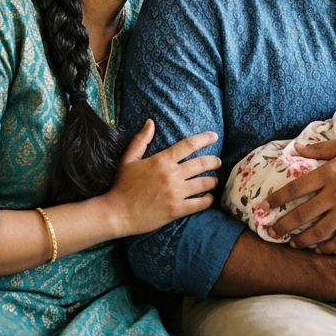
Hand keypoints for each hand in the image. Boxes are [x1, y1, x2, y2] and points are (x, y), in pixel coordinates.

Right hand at [103, 120, 219, 236]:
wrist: (117, 213)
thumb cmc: (123, 185)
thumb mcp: (129, 159)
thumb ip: (141, 140)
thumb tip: (150, 122)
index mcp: (162, 160)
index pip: (188, 145)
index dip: (204, 139)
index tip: (214, 136)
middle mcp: (172, 175)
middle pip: (201, 163)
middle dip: (214, 161)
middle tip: (218, 162)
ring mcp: (176, 193)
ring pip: (204, 183)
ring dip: (213, 181)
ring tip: (214, 180)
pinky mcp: (177, 210)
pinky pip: (200, 204)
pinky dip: (208, 200)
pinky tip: (208, 198)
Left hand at [265, 136, 335, 251]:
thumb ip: (319, 148)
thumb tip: (296, 147)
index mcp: (328, 172)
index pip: (295, 188)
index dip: (276, 198)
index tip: (263, 206)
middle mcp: (335, 193)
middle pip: (302, 214)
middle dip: (283, 225)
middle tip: (270, 232)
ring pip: (319, 231)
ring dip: (302, 240)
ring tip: (291, 244)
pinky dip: (327, 247)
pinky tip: (318, 250)